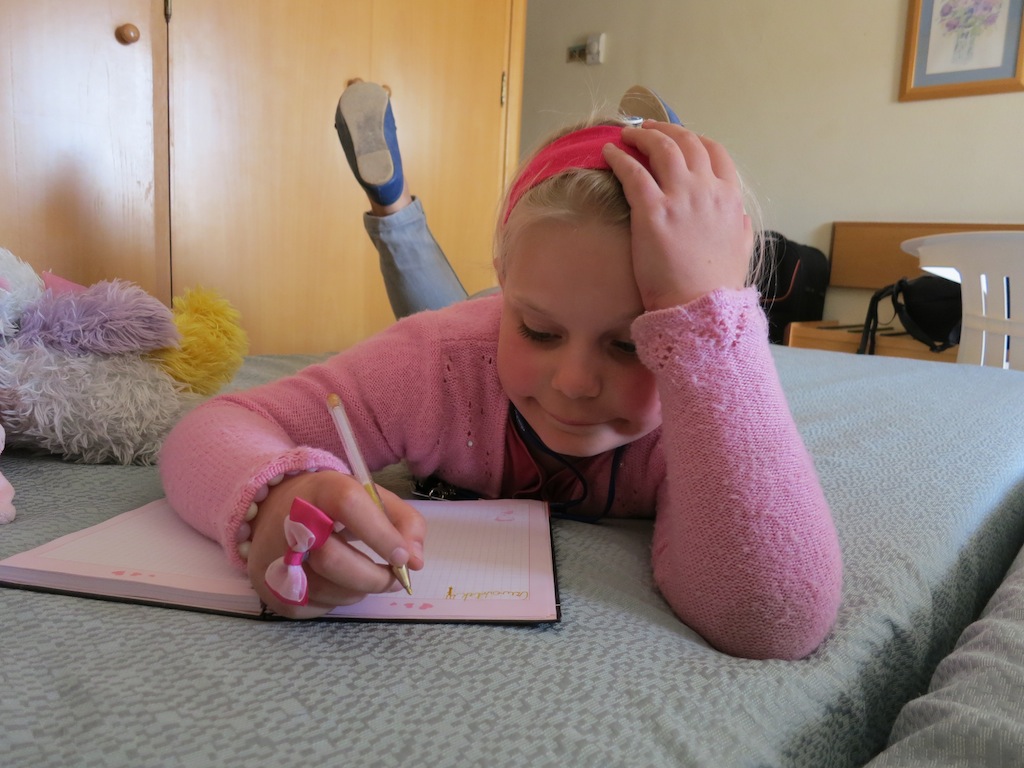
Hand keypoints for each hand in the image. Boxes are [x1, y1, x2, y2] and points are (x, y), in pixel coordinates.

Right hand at [247, 471, 425, 618]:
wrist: (273, 512)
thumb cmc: (332, 505)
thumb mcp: (370, 498)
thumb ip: (403, 521)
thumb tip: (416, 561)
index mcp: (320, 490)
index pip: (349, 506)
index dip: (381, 535)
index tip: (403, 557)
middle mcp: (290, 522)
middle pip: (332, 559)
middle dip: (375, 577)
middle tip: (396, 579)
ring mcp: (277, 559)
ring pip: (328, 589)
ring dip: (361, 589)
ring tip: (368, 576)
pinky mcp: (272, 590)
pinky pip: (318, 606)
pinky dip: (340, 599)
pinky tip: (340, 582)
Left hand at [603, 123, 753, 310]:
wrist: (699, 307)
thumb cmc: (717, 285)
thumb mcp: (741, 248)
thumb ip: (738, 225)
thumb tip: (737, 214)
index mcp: (729, 197)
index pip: (715, 151)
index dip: (694, 139)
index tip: (679, 137)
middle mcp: (706, 189)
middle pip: (687, 142)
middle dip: (666, 130)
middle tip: (648, 127)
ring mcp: (679, 197)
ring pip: (661, 148)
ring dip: (643, 135)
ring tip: (628, 134)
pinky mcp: (651, 210)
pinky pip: (632, 172)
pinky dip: (620, 157)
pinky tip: (609, 152)